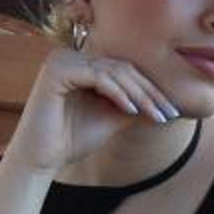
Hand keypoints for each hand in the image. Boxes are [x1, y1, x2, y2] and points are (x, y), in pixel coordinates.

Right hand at [3, 45, 179, 175]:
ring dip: (139, 95)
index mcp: (78, 62)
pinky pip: (98, 77)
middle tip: (169, 113)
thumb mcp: (112, 117)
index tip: (171, 111)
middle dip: (149, 93)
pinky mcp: (56, 70)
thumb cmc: (72, 139)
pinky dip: (119, 93)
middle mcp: (67, 55)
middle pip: (121, 69)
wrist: (42, 158)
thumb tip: (169, 101)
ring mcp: (60, 60)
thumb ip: (135, 105)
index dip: (150, 90)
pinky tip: (132, 110)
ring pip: (113, 72)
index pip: (123, 70)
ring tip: (157, 115)